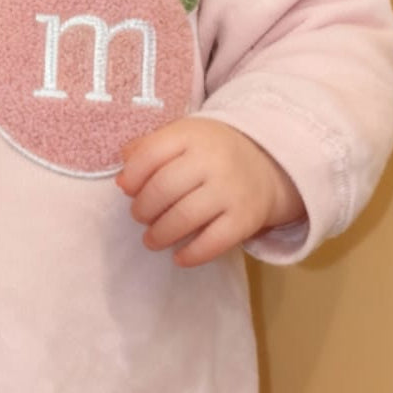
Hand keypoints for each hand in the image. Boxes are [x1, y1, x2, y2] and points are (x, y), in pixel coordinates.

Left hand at [116, 118, 305, 267]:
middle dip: (143, 209)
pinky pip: (213, 242)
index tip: (128, 190)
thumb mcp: (182, 137)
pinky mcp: (246, 219)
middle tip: (141, 217)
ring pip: (184, 218)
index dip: (132, 176)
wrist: (269, 162)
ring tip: (152, 239)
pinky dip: (191, 255)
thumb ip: (148, 150)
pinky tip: (179, 257)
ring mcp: (231, 190)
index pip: (150, 155)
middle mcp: (213, 160)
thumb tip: (123, 181)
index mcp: (192, 135)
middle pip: (163, 189)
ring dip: (159, 234)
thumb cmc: (211, 152)